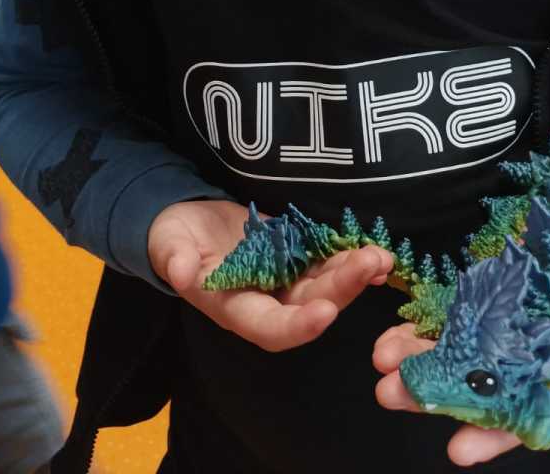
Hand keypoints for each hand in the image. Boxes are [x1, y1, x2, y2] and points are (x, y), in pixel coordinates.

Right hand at [148, 199, 392, 352]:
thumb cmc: (172, 237)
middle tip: (370, 265)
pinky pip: (328, 264)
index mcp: (233, 308)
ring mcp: (284, 281)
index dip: (298, 325)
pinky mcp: (297, 258)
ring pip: (325, 287)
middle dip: (341, 290)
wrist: (187, 221)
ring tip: (382, 258)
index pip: (269, 328)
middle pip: (308, 307)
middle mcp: (266, 302)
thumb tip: (182, 272)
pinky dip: (352, 260)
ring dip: (354, 276)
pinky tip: (376, 252)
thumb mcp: (167, 243)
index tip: (326, 313)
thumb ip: (174, 258)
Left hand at [372, 251, 549, 466]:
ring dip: (412, 363)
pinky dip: (414, 333)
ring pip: (448, 359)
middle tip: (390, 395)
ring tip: (380, 360)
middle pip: (472, 390)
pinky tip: (388, 339)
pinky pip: (439, 324)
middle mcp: (515, 362)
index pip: (525, 412)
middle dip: (432, 396)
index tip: (457, 451)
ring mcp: (490, 334)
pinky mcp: (472, 304)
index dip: (494, 433)